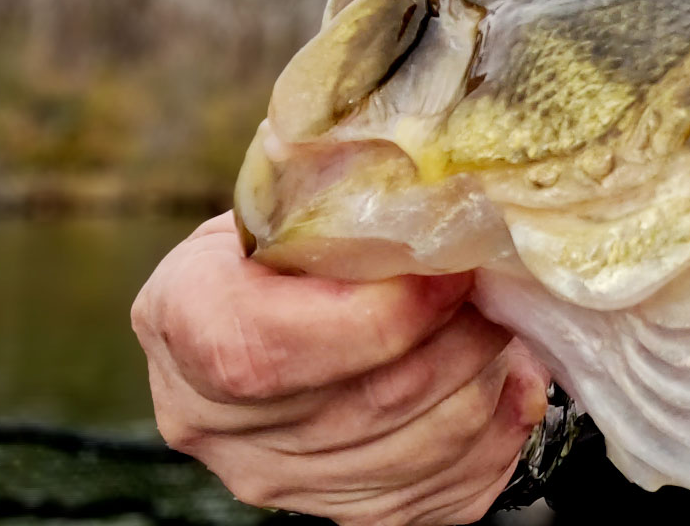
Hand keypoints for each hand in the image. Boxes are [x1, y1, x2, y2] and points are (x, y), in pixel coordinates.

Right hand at [131, 213, 549, 525]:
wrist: (271, 295)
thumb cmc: (288, 236)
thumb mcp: (292, 195)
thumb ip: (350, 205)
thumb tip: (446, 211)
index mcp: (183, 321)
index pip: (270, 353)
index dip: (381, 317)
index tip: (451, 270)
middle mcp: (213, 422)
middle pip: (369, 403)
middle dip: (461, 336)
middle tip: (500, 282)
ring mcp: (278, 479)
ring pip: (421, 449)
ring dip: (484, 377)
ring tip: (499, 320)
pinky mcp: (346, 511)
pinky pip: (447, 490)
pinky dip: (496, 432)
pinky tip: (505, 379)